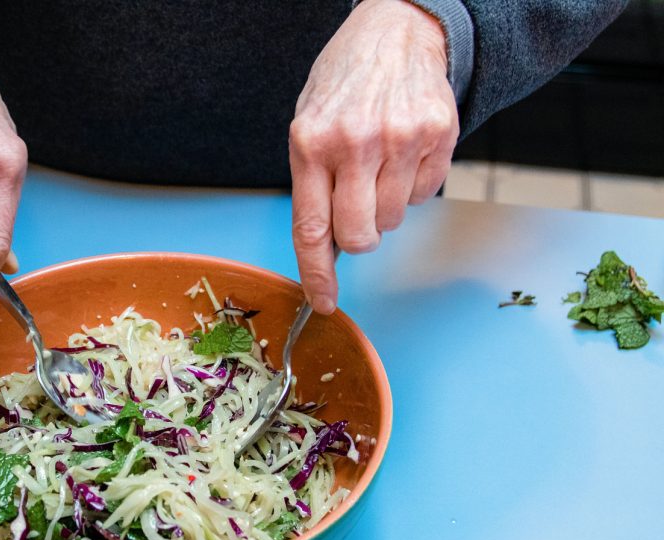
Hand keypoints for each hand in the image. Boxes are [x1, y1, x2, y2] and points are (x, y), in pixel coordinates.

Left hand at [289, 0, 458, 312]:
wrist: (396, 31)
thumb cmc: (344, 83)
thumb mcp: (308, 125)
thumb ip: (312, 185)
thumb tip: (324, 249)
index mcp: (310, 143)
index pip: (311, 228)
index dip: (317, 274)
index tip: (324, 302)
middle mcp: (354, 143)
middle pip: (359, 237)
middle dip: (357, 238)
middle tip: (356, 211)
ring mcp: (400, 139)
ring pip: (393, 220)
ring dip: (385, 206)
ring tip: (379, 165)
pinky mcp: (438, 135)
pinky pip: (426, 195)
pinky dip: (413, 186)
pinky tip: (404, 153)